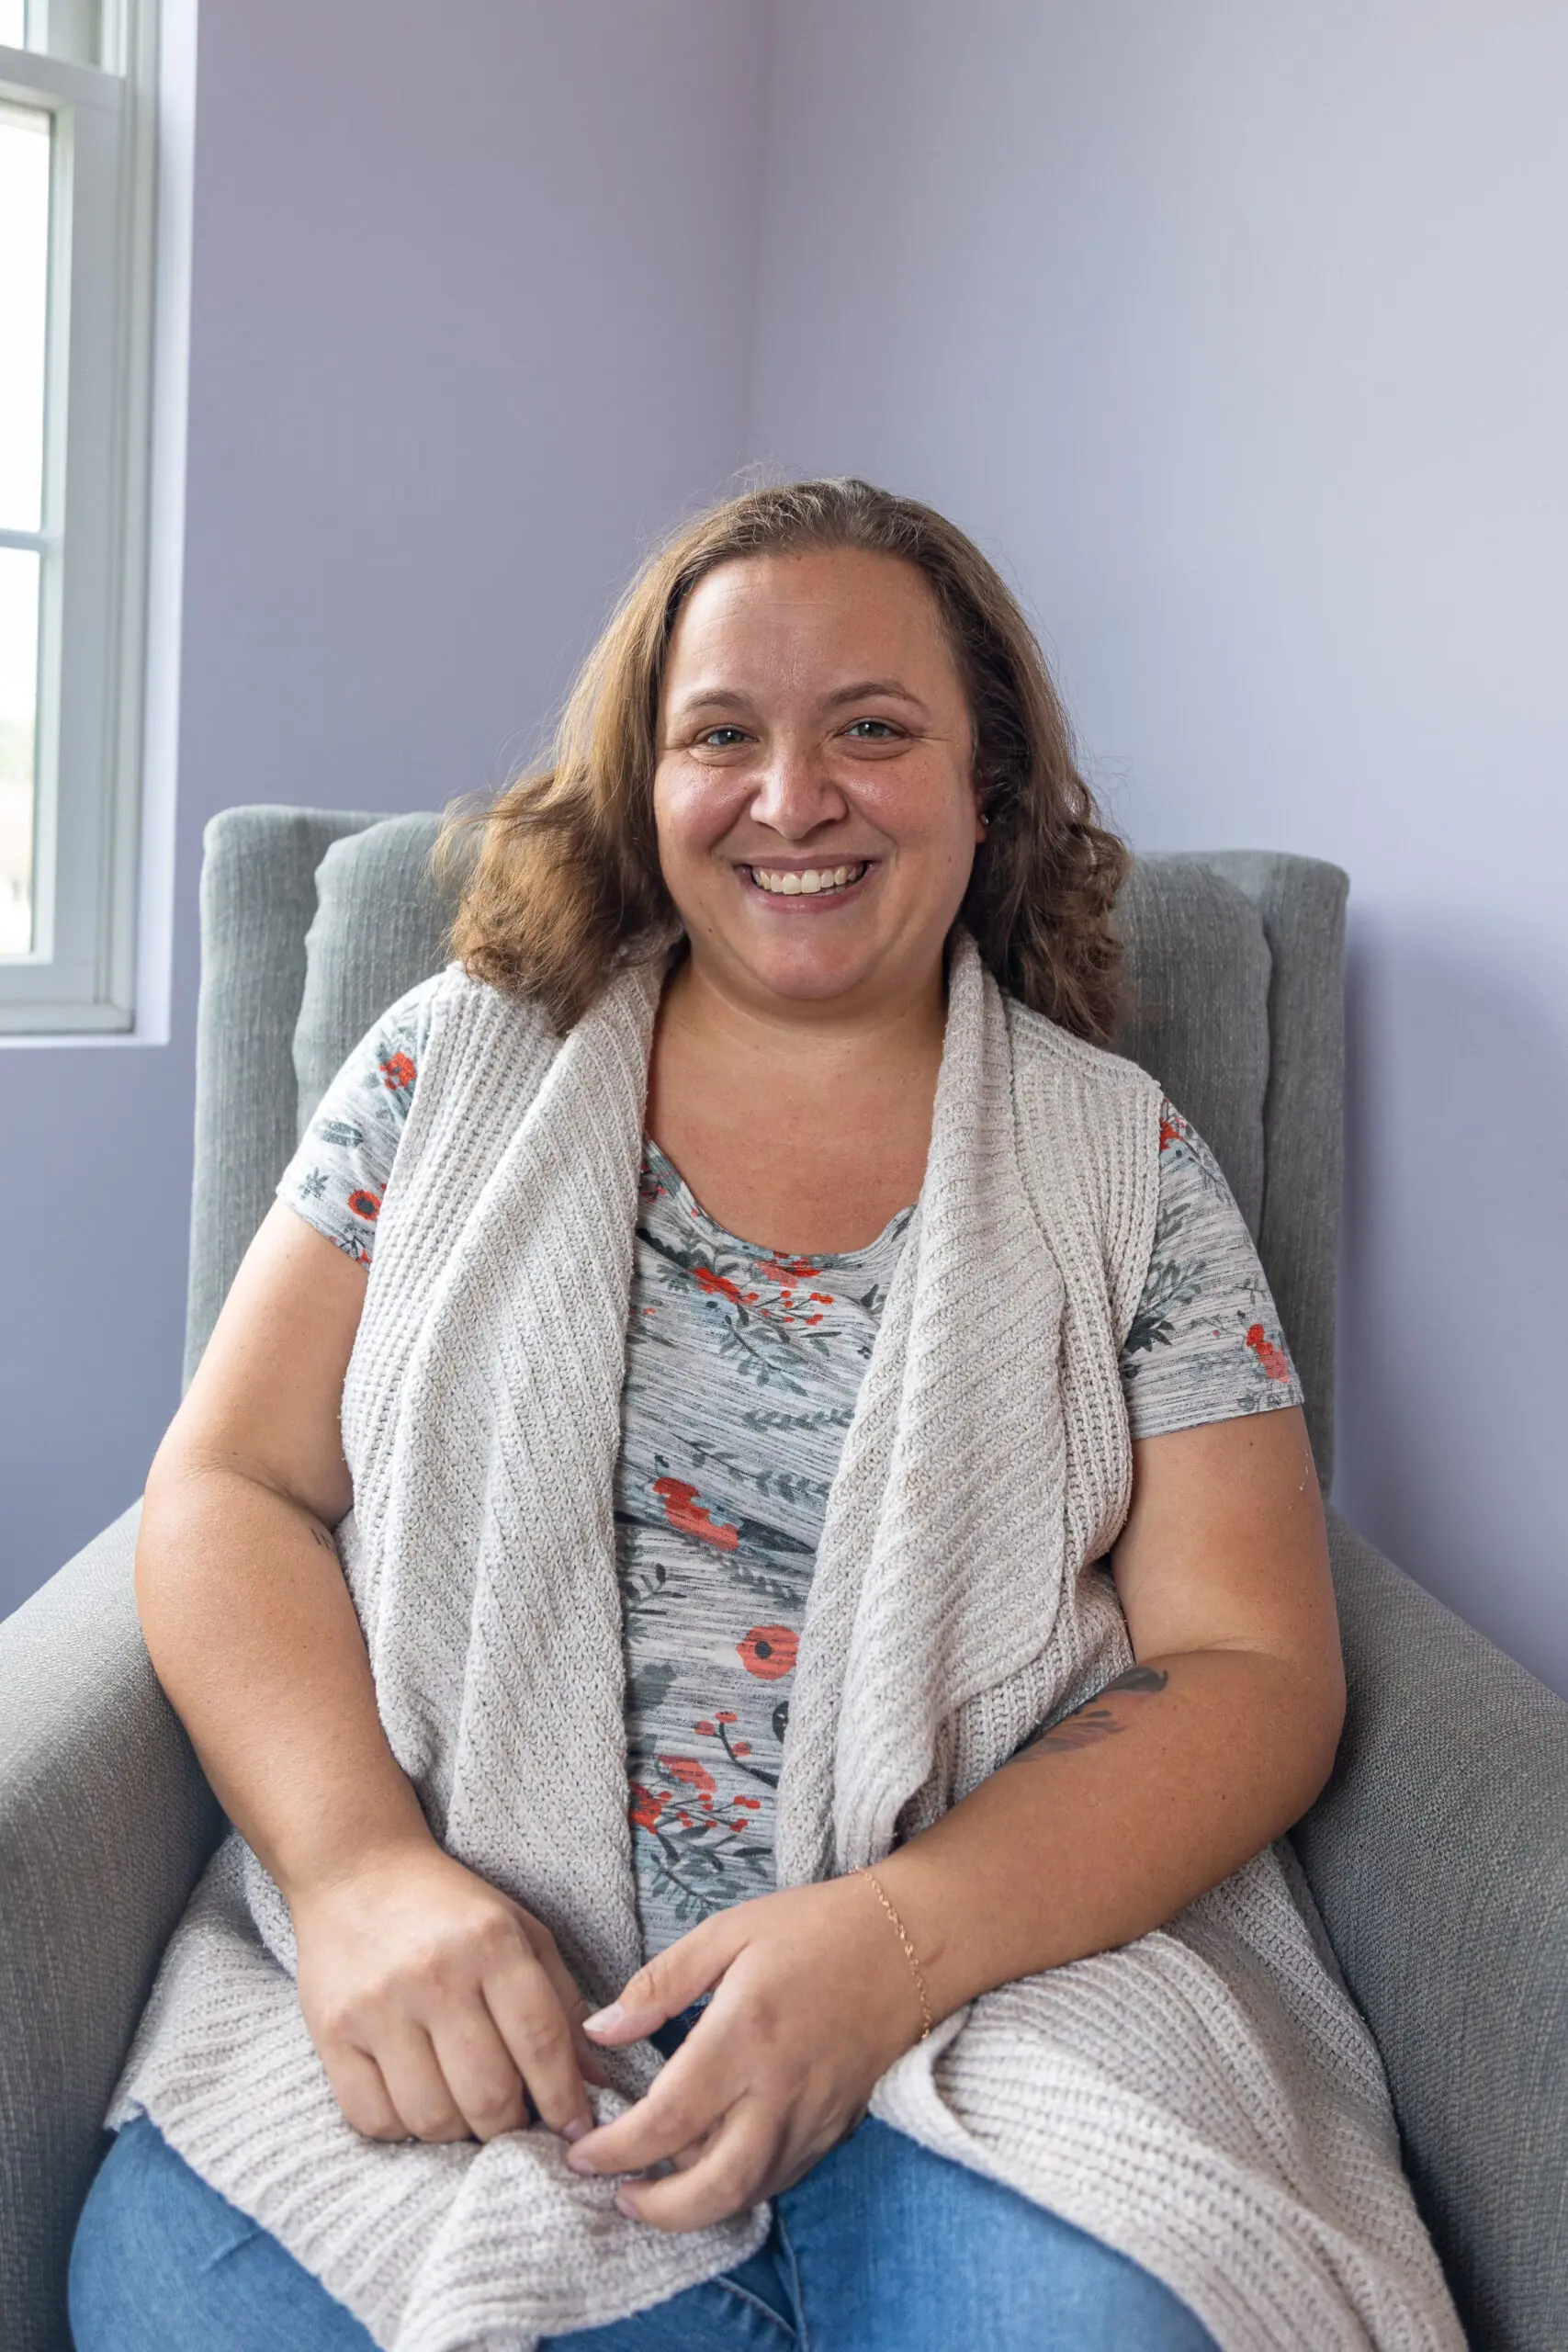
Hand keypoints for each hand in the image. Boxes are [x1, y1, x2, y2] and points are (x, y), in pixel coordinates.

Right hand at [291, 1836, 606, 2144]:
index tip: (575, 2129)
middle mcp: (435, 1975)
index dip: (565, 2099)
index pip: (541, 2043)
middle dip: (512, 2126)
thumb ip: (562, 2003)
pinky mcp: (331, 2033)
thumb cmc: (450, 1910)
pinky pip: (374, 2119)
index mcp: (492, 1943)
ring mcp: (378, 2006)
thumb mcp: (521, 1932)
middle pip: (488, 2093)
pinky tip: (418, 2105)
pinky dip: (404, 2130)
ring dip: (460, 2133)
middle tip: (515, 2121)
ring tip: (468, 2113)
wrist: (356, 1872)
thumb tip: (595, 2085)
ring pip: (432, 2117)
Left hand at [564, 1875, 926, 2229]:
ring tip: (654, 2188)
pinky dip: (739, 2189)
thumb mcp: (728, 1932)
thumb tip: (600, 2031)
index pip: (666, 2121)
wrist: (912, 1942)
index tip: (580, 2153)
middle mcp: (780, 2091)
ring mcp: (813, 2118)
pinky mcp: (836, 2129)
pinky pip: (780, 2180)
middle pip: (712, 2189)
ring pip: (748, 2195)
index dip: (614, 2150)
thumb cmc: (816, 1928)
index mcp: (744, 2036)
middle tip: (617, 2196)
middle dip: (656, 2210)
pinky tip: (712, 2166)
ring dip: (695, 2207)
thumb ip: (660, 1984)